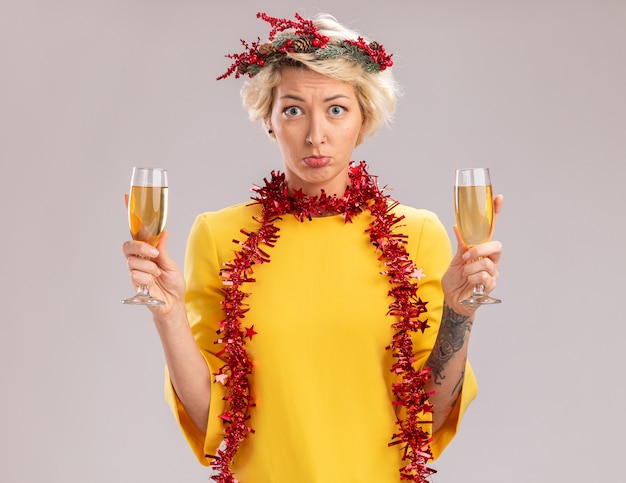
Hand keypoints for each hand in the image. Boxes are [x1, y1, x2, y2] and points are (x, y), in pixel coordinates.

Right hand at [122, 195, 184, 315]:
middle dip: (140, 248)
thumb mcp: (170, 263)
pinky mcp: (134, 281)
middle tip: (154, 255)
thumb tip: (162, 232)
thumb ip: (162, 249)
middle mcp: (139, 257)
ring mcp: (135, 269)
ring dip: (150, 268)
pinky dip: (148, 278)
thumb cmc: (173, 283)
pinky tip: (153, 283)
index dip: (131, 214)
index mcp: (149, 249)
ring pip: (133, 261)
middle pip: (129, 245)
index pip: (138, 229)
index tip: (126, 196)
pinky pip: (136, 274)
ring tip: (158, 275)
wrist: (173, 303)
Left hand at [442, 195, 503, 315]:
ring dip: (470, 269)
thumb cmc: (455, 280)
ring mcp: (493, 273)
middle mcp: (491, 260)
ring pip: (488, 263)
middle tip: (466, 257)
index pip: (491, 229)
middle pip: (497, 246)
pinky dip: (473, 278)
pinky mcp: (490, 286)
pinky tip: (469, 282)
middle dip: (480, 250)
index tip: (499, 197)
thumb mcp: (455, 259)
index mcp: (482, 250)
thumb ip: (461, 244)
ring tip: (464, 274)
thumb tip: (457, 225)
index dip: (496, 214)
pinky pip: (485, 277)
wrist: (452, 300)